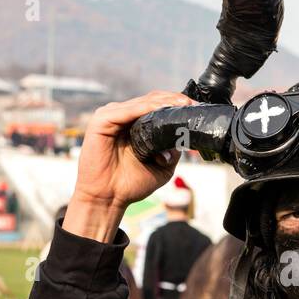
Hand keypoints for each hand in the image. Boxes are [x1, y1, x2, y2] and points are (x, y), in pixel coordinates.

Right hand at [63, 91, 185, 241]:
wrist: (108, 199)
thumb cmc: (131, 184)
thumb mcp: (162, 167)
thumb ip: (173, 150)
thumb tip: (185, 136)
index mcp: (135, 124)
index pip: (158, 105)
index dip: (177, 105)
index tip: (197, 109)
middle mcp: (123, 116)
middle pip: (152, 100)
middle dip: (174, 100)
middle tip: (193, 104)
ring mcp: (111, 116)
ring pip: (142, 102)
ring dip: (164, 102)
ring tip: (183, 104)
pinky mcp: (101, 120)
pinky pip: (127, 110)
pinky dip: (146, 108)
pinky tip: (162, 109)